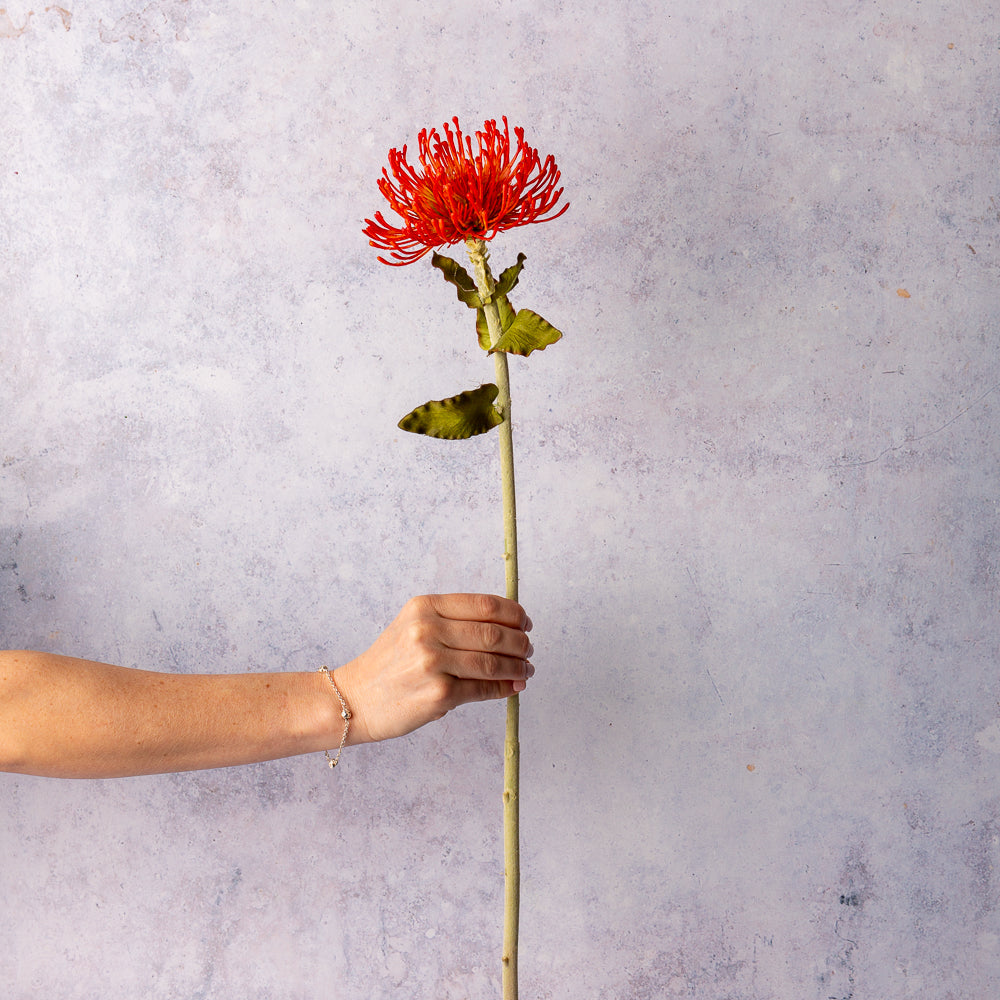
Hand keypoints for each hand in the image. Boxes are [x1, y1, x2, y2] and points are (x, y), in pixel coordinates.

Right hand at [334, 594, 533, 743]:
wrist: (355, 698)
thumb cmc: (389, 663)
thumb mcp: (414, 626)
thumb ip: (453, 621)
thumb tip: (507, 627)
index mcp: (425, 607)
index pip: (485, 605)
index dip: (514, 613)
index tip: (525, 622)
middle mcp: (428, 630)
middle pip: (493, 633)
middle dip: (520, 642)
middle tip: (528, 648)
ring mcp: (433, 662)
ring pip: (492, 661)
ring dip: (517, 666)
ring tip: (526, 669)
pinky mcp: (439, 694)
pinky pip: (484, 689)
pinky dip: (505, 687)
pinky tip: (513, 686)